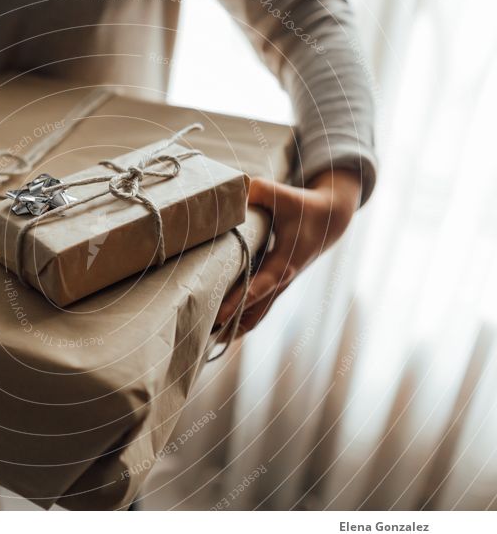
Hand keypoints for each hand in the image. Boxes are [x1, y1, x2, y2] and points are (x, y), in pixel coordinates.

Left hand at [215, 169, 362, 334]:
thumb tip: (237, 191)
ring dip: (235, 329)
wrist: (330, 219)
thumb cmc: (304, 207)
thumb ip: (261, 192)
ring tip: (205, 341)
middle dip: (231, 324)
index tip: (218, 315)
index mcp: (284, 263)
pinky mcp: (275, 286)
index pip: (259, 287)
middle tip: (202, 337)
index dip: (239, 301)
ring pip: (256, 316)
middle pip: (254, 311)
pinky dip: (241, 322)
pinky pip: (257, 310)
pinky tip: (220, 333)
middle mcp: (281, 281)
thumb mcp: (285, 195)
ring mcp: (279, 287)